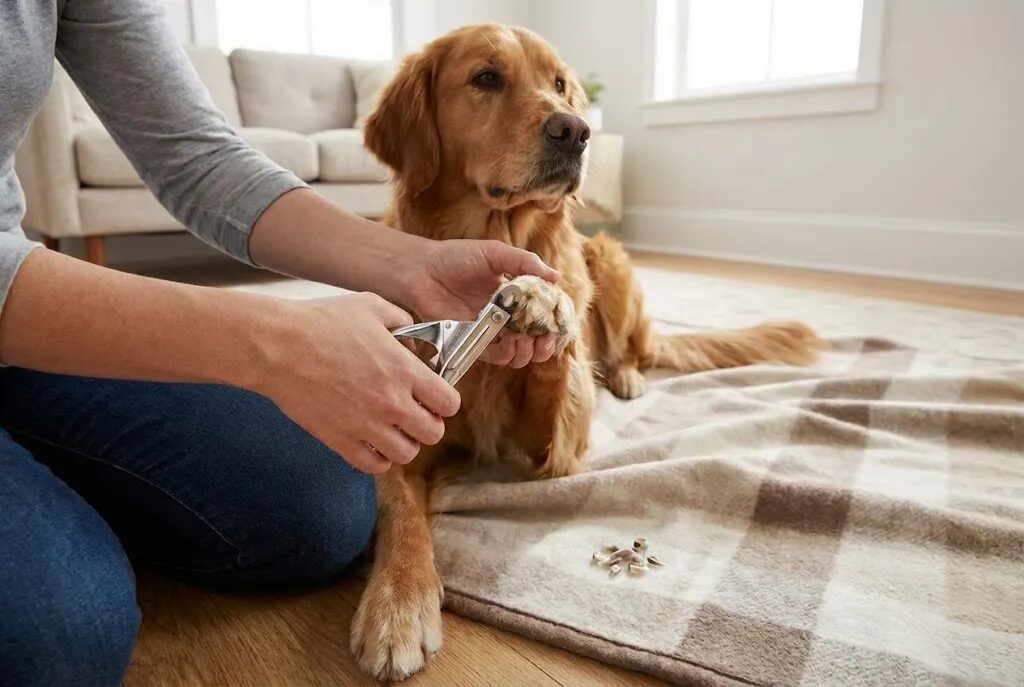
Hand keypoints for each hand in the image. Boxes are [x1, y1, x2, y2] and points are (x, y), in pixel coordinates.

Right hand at [254, 293, 460, 473]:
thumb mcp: (371, 306)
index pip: (449, 403)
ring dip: (404, 443)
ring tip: (393, 429)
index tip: (434, 396)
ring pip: (406, 454)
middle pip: (433, 433)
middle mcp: (391, 403)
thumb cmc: (321, 322)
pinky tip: (372, 442)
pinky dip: (378, 459)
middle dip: (429, 424)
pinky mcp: (340, 440)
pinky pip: (374, 466)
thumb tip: (415, 340)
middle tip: (415, 413)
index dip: (445, 401)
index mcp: (404, 370)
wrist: (277, 345)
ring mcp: (366, 426)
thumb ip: (402, 321)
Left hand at [403, 239, 561, 367]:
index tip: (558, 326)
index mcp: (516, 294)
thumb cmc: (457, 257)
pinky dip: (507, 354)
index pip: (544, 314)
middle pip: (535, 339)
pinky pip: (495, 356)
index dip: (554, 323)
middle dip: (544, 344)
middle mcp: (506, 315)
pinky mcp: (473, 341)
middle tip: (544, 340)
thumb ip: (525, 263)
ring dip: (526, 351)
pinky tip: (509, 344)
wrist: (422, 270)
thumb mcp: (495, 253)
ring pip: (518, 352)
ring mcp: (490, 330)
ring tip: (524, 341)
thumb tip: (556, 277)